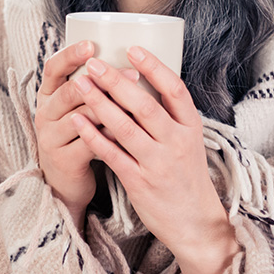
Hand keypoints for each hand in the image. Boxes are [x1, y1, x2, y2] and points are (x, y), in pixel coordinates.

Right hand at [34, 41, 136, 228]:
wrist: (63, 183)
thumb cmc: (77, 138)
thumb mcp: (76, 110)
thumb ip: (91, 90)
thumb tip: (127, 61)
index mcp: (47, 96)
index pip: (52, 68)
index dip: (70, 55)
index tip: (91, 45)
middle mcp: (44, 114)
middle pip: (71, 91)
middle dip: (103, 82)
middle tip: (133, 75)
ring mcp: (51, 138)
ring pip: (82, 117)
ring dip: (111, 108)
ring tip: (137, 102)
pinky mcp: (64, 160)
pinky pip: (90, 143)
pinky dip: (111, 135)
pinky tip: (131, 130)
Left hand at [70, 47, 238, 273]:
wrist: (196, 224)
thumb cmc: (187, 178)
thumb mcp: (190, 143)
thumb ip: (170, 117)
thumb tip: (142, 82)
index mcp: (191, 128)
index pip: (175, 90)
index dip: (154, 67)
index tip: (132, 49)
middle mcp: (176, 143)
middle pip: (144, 104)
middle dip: (115, 81)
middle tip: (93, 63)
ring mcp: (158, 163)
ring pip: (124, 127)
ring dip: (98, 103)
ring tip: (79, 85)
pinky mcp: (139, 182)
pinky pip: (112, 154)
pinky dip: (93, 135)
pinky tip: (77, 120)